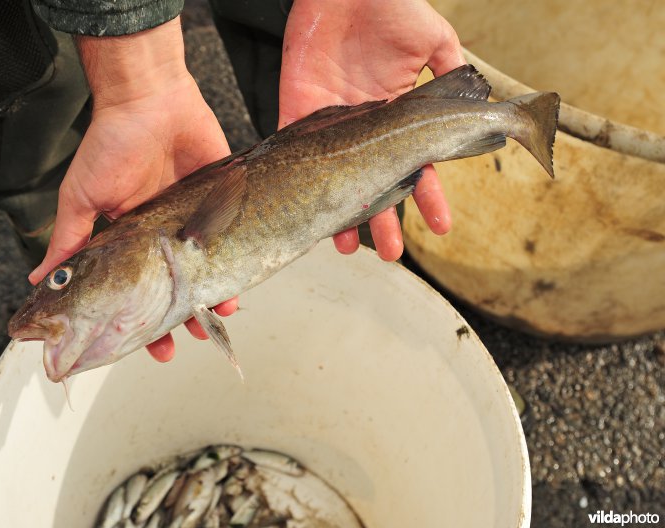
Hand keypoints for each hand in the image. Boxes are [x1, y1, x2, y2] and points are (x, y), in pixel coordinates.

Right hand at [27, 18, 237, 361]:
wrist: (150, 98)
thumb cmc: (109, 146)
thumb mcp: (81, 199)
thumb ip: (67, 242)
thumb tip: (37, 282)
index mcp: (126, 240)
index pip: (132, 291)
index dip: (136, 320)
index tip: (143, 347)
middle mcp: (159, 236)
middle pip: (171, 288)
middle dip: (175, 318)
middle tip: (180, 345)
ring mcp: (191, 221)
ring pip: (204, 271)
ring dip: (209, 297)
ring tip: (216, 318)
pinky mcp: (219, 201)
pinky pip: (230, 240)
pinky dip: (235, 264)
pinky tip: (237, 285)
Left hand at [280, 0, 463, 259]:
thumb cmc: (393, 6)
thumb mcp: (435, 40)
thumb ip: (451, 77)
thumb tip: (480, 107)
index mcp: (399, 114)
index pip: (417, 165)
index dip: (429, 197)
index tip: (441, 226)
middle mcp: (365, 127)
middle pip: (375, 184)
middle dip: (384, 220)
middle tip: (389, 254)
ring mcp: (332, 125)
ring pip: (338, 181)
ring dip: (344, 215)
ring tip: (349, 246)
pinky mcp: (298, 114)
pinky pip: (299, 156)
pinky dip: (303, 186)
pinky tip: (311, 213)